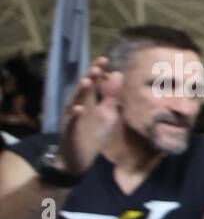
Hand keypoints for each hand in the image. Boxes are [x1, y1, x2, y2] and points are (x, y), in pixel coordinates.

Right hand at [56, 56, 117, 174]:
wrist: (78, 159)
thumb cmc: (93, 134)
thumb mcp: (107, 114)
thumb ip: (112, 96)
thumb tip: (118, 74)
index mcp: (89, 101)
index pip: (93, 83)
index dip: (97, 71)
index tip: (105, 59)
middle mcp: (79, 106)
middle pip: (84, 89)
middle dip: (89, 78)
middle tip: (96, 67)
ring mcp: (73, 118)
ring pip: (75, 102)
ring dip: (81, 92)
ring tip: (87, 81)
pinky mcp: (70, 131)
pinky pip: (72, 122)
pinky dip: (75, 115)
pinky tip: (79, 108)